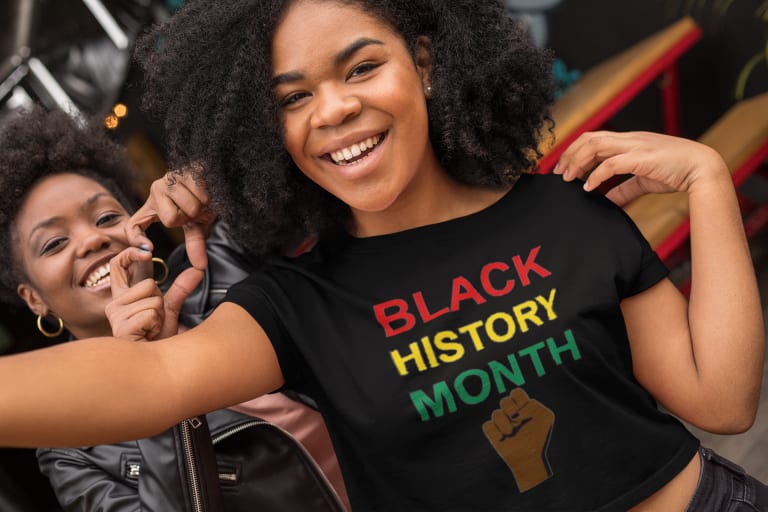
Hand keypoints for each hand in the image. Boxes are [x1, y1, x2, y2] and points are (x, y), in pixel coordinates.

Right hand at [106, 247, 203, 340]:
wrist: (154, 365)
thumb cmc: (157, 340)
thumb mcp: (169, 310)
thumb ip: (180, 289)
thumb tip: (197, 269)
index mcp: (122, 297)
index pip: (118, 265)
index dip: (131, 254)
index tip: (147, 251)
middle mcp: (114, 305)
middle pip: (149, 284)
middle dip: (160, 302)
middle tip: (154, 321)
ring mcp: (116, 316)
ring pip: (153, 300)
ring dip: (159, 316)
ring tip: (151, 329)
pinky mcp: (122, 327)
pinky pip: (151, 313)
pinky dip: (156, 324)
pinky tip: (148, 335)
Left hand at [126, 165, 215, 269]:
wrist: (218, 177)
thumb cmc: (203, 200)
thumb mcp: (196, 223)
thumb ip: (194, 243)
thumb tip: (201, 266)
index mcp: (154, 205)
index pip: (133, 226)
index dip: (137, 239)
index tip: (150, 250)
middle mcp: (157, 190)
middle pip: (171, 220)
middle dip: (190, 218)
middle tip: (196, 210)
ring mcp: (170, 178)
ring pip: (188, 207)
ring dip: (203, 207)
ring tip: (204, 198)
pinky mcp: (185, 169)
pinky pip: (199, 193)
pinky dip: (209, 196)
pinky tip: (208, 188)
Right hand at [483, 388, 554, 491]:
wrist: (530, 458)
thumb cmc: (539, 439)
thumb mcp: (546, 418)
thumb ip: (538, 406)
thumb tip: (528, 403)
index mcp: (522, 407)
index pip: (516, 393)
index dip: (517, 396)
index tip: (523, 405)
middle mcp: (511, 414)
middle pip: (504, 401)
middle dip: (509, 408)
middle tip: (515, 417)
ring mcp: (502, 424)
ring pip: (495, 413)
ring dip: (503, 423)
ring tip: (510, 433)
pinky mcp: (493, 434)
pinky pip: (487, 426)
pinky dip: (494, 432)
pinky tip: (502, 439)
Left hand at [554, 131, 729, 205]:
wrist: (703, 169)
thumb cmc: (676, 173)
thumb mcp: (642, 182)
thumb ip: (623, 190)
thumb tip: (605, 201)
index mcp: (629, 141)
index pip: (594, 138)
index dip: (574, 150)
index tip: (563, 167)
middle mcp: (629, 139)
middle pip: (589, 138)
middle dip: (569, 154)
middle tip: (558, 173)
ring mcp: (635, 146)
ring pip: (596, 146)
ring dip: (577, 162)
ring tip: (567, 179)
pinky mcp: (642, 158)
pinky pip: (611, 164)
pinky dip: (595, 176)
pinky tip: (588, 188)